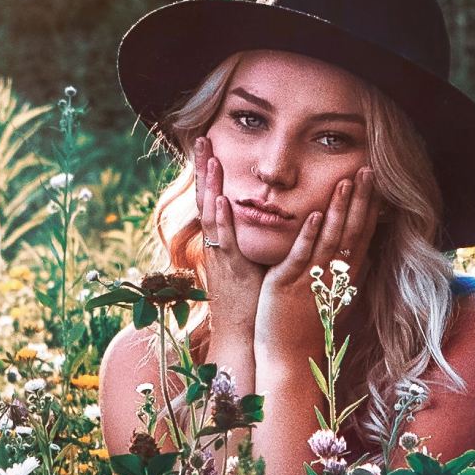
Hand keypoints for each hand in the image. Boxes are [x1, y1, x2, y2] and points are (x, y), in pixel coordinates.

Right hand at [194, 137, 264, 335]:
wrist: (243, 337)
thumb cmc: (252, 302)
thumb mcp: (252, 264)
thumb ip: (256, 241)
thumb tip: (272, 218)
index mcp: (223, 243)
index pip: (215, 200)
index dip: (212, 174)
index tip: (211, 147)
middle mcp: (217, 246)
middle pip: (206, 199)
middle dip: (204, 168)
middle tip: (201, 138)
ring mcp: (220, 257)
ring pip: (211, 215)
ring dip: (210, 186)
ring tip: (210, 158)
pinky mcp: (230, 271)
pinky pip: (224, 242)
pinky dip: (222, 221)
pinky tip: (223, 200)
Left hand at [255, 166, 377, 372]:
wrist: (290, 358)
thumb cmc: (307, 327)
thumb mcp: (328, 295)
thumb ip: (340, 273)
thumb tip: (357, 255)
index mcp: (343, 275)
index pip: (362, 233)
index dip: (369, 206)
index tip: (375, 180)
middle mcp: (333, 275)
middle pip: (353, 231)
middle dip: (361, 199)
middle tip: (369, 170)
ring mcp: (312, 279)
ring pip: (331, 239)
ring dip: (339, 209)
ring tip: (347, 181)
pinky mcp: (289, 285)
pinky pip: (302, 257)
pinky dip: (309, 236)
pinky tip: (315, 215)